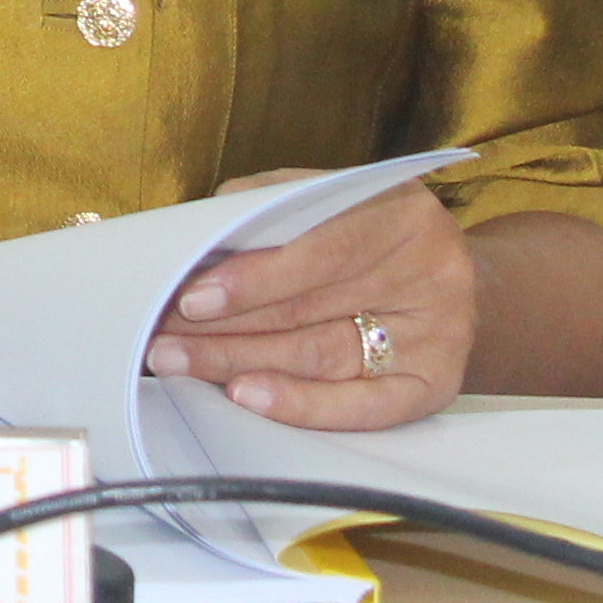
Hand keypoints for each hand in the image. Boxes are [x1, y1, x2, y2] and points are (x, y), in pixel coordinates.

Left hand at [143, 175, 474, 429]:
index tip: (190, 300)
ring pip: (325, 357)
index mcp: (402, 211)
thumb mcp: (322, 196)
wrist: (441, 272)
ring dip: (244, 364)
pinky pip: (366, 406)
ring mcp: (440, 332)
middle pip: (312, 311)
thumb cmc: (360, 226)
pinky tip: (250, 398)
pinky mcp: (436, 382)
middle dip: (225, 329)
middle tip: (161, 342)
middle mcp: (431, 272)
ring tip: (183, 366)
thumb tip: (195, 237)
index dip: (253, 279)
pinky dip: (304, 405)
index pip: (319, 251)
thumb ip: (265, 207)